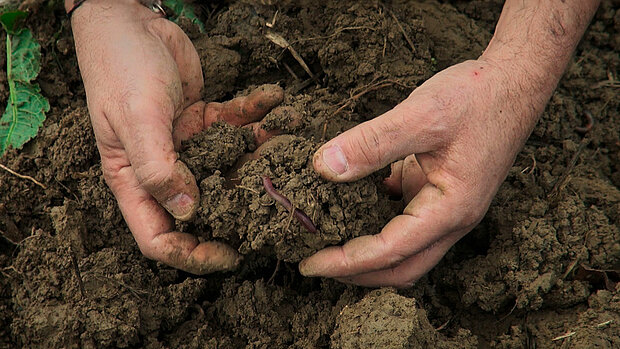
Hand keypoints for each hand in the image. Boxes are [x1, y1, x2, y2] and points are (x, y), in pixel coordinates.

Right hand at [70, 0, 282, 273]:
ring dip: (262, 158)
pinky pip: (240, 127)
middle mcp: (165, 169)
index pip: (160, 236)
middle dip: (240, 211)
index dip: (193, 254)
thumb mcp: (136, 118)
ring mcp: (189, 145)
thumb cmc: (120, 68)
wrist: (129, 20)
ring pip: (232, 167)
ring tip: (291, 147)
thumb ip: (158, 166)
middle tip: (278, 209)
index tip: (231, 256)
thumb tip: (188, 212)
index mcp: (135, 180)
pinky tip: (276, 100)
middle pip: (204, 209)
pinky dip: (259, 116)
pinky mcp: (208, 120)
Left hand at [300, 58, 544, 286]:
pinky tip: (347, 204)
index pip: (391, 252)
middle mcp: (449, 217)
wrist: (514, 81)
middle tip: (313, 263)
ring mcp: (442, 205)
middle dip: (356, 272)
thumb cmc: (477, 97)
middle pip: (400, 267)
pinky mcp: (434, 189)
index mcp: (450, 209)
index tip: (310, 262)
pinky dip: (374, 220)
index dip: (347, 262)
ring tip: (326, 240)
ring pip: (401, 248)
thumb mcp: (422, 114)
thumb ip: (372, 143)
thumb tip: (322, 168)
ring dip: (366, 252)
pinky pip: (402, 218)